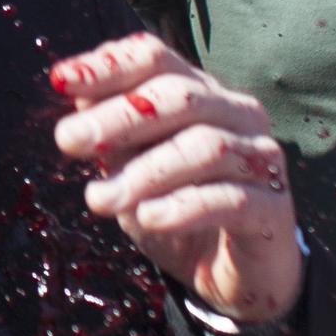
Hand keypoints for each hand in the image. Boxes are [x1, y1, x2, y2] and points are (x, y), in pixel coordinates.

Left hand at [49, 35, 303, 323]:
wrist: (229, 275)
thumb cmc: (176, 209)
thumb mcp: (130, 167)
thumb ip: (108, 129)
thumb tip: (70, 88)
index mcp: (200, 93)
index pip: (156, 60)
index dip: (109, 66)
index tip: (60, 82)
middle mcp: (237, 114)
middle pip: (180, 96)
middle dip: (119, 117)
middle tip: (68, 141)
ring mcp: (261, 158)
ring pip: (205, 147)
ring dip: (144, 172)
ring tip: (99, 199)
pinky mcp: (274, 208)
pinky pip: (230, 199)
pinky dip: (184, 207)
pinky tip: (149, 217)